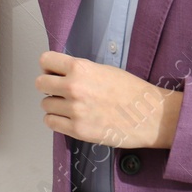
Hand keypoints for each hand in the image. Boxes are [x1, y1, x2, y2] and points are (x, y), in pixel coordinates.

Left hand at [35, 51, 182, 149]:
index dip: (48, 67)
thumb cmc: (131, 91)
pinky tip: (68, 118)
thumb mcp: (103, 70)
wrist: (151, 116)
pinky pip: (51, 123)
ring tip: (69, 107)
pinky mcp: (79, 131)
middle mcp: (74, 88)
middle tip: (60, 91)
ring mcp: (75, 110)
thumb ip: (79, 71)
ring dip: (54, 105)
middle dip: (49, 87)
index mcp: (80, 68)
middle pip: (40, 83)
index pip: (45, 61)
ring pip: (45, 105)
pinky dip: (56, 120)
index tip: (53, 72)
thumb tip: (60, 74)